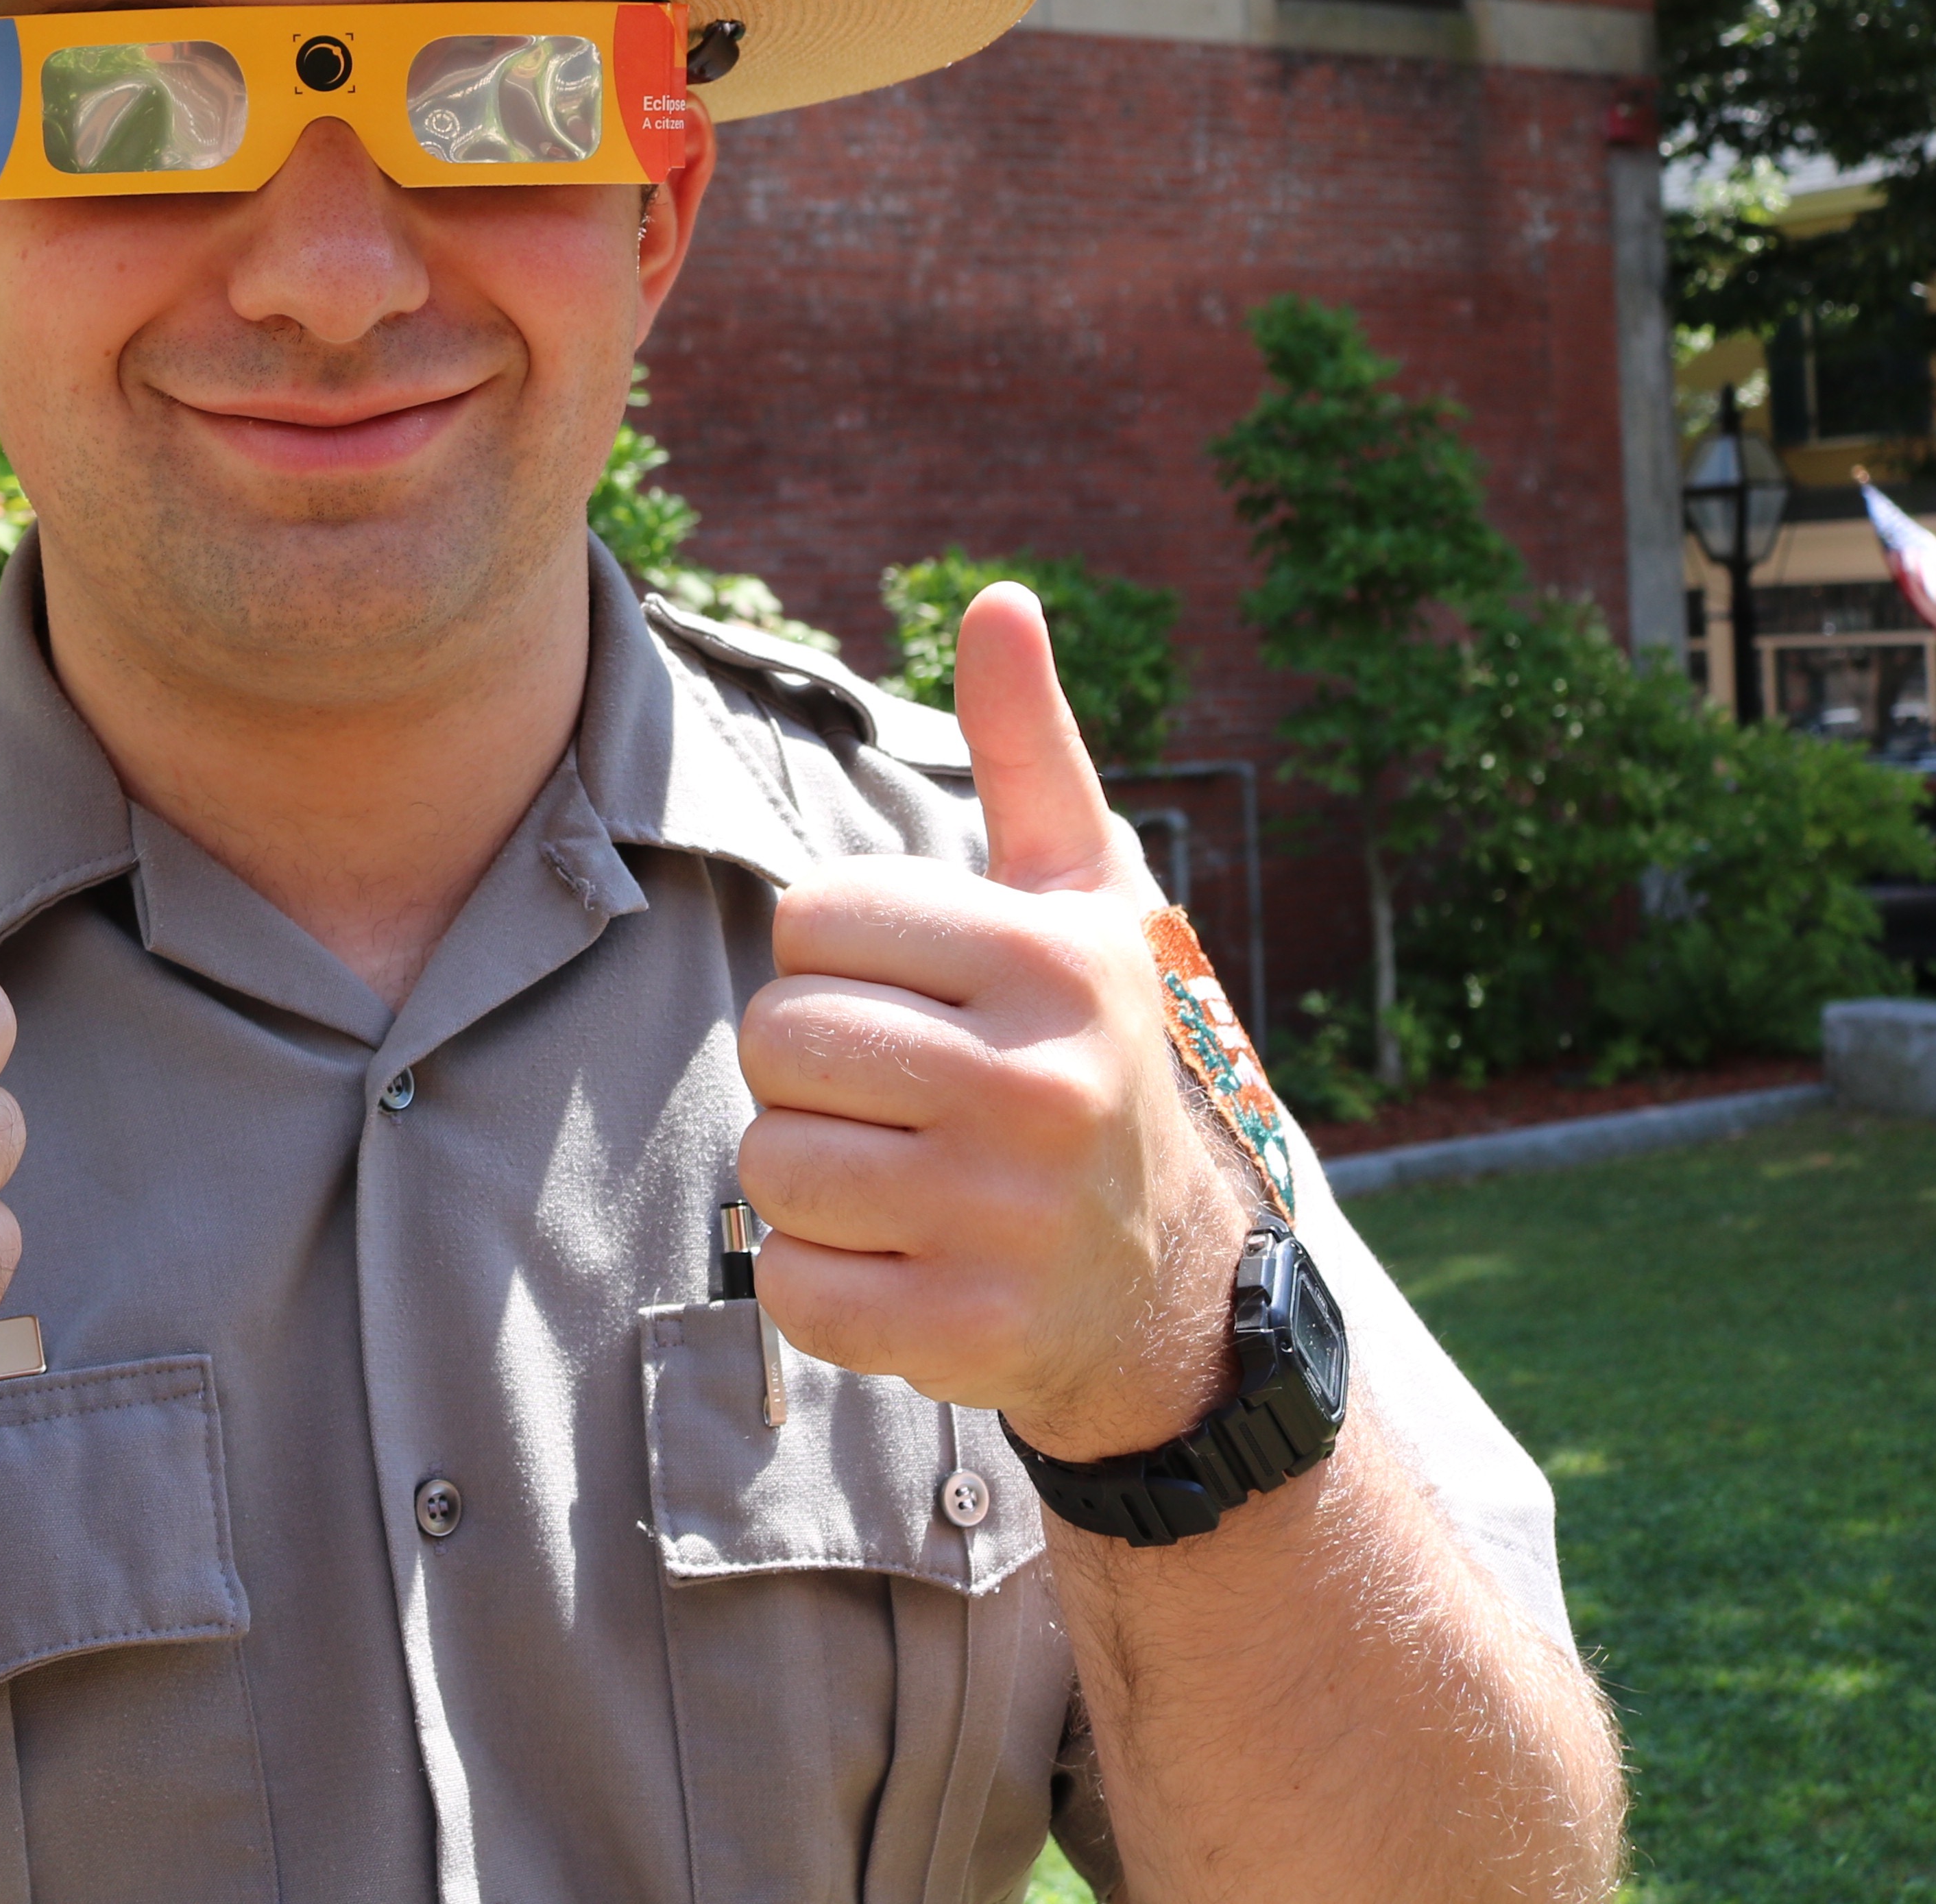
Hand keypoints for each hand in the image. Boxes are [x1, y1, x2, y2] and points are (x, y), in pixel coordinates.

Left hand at [733, 583, 1247, 1461]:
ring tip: (901, 1174)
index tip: (910, 994)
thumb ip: (1028, 751)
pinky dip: (822, 1279)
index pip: (810, 919)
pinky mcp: (968, 1334)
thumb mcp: (1080, 898)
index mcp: (1054, 960)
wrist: (1165, 1287)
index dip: (831, 957)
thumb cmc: (1088, 1054)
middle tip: (898, 1094)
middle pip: (778, 1037)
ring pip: (770, 1162)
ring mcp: (1007, 1219)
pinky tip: (904, 1261)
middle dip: (810, 1065)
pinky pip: (792, 1286)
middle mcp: (1041, 1086)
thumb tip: (1000, 601)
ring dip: (808, 1173)